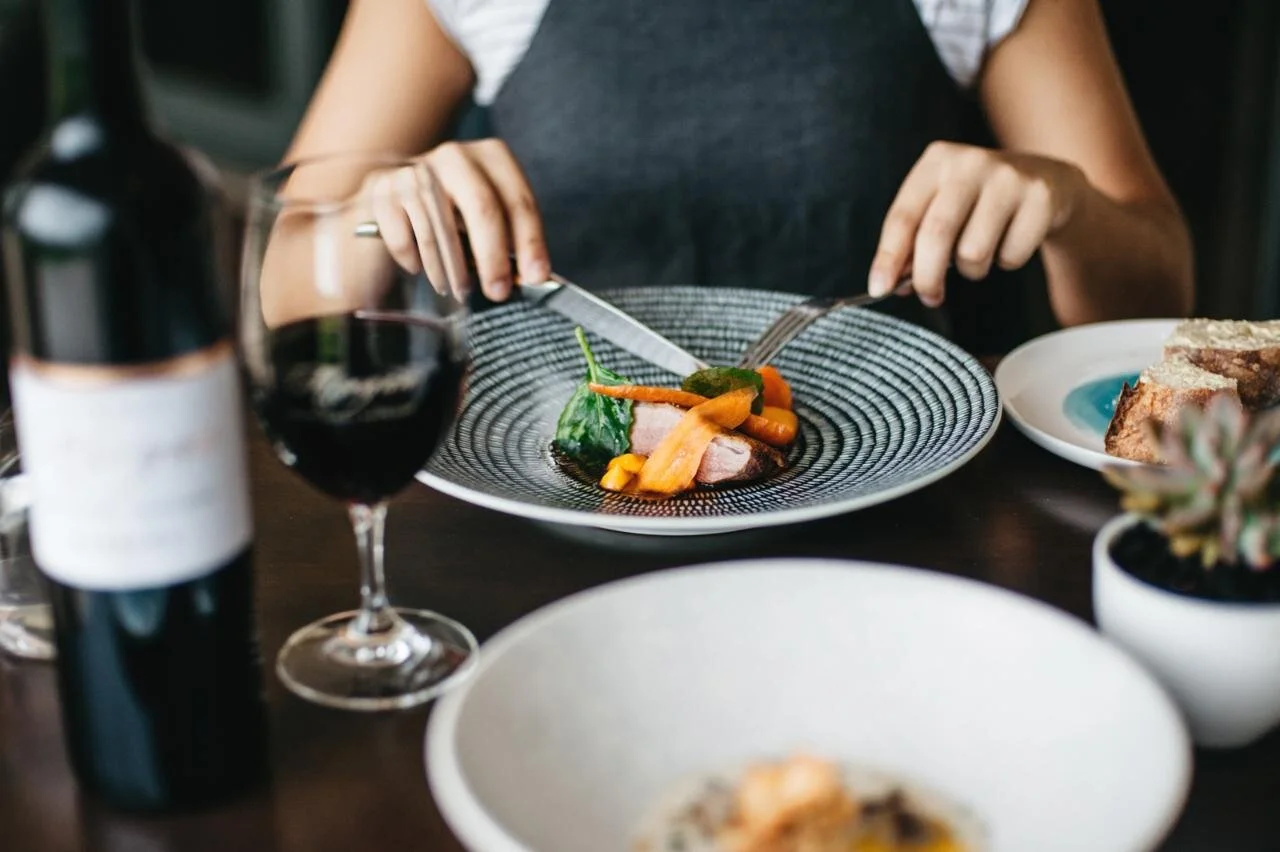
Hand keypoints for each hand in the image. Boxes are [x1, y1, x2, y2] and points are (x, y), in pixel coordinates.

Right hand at [363, 138, 549, 301]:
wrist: (396, 199)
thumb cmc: (453, 214)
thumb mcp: (486, 218)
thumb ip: (508, 240)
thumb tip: (530, 276)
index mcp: (492, 157)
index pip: (518, 201)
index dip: (530, 241)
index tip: (536, 276)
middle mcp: (455, 156)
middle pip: (482, 207)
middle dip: (493, 257)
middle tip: (498, 292)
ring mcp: (417, 169)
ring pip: (440, 227)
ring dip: (451, 268)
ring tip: (459, 292)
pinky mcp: (382, 188)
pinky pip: (403, 234)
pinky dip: (412, 259)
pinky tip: (417, 269)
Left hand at [868, 142, 1085, 306]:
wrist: (1048, 181)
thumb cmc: (980, 201)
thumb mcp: (942, 206)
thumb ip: (914, 238)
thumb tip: (890, 282)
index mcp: (937, 161)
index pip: (902, 217)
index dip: (887, 258)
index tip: (878, 289)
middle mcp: (970, 163)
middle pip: (936, 235)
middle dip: (927, 276)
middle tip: (930, 296)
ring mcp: (1008, 178)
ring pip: (973, 253)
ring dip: (972, 270)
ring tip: (979, 255)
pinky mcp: (1040, 198)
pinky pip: (1010, 256)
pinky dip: (1006, 262)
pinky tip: (1010, 241)